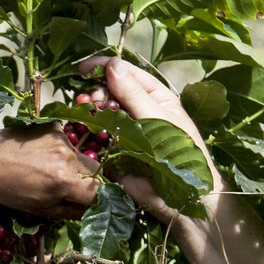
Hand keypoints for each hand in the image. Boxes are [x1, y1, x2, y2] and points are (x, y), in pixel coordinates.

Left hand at [0, 124, 99, 219]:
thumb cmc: (6, 190)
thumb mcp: (37, 209)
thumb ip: (68, 210)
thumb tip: (87, 210)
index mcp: (64, 182)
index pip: (99, 191)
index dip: (96, 199)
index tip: (88, 203)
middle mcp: (68, 157)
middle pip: (96, 171)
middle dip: (89, 181)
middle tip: (72, 189)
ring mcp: (61, 140)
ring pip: (82, 157)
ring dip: (74, 167)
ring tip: (48, 171)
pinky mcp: (54, 128)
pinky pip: (68, 144)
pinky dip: (61, 153)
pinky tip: (41, 157)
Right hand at [79, 56, 222, 222]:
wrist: (181, 198)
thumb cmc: (179, 154)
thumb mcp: (157, 118)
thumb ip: (133, 93)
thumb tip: (112, 65)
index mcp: (154, 96)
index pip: (127, 73)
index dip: (104, 68)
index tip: (82, 68)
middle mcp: (137, 110)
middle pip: (109, 92)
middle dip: (97, 94)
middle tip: (93, 104)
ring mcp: (124, 131)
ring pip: (99, 114)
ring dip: (90, 114)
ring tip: (88, 119)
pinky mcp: (113, 152)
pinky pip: (96, 139)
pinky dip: (87, 135)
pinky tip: (83, 134)